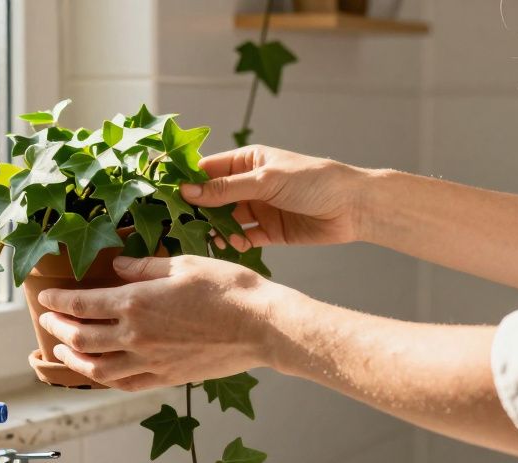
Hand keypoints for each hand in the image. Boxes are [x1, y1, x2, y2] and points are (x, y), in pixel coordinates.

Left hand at [36, 255, 288, 390]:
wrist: (262, 326)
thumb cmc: (228, 288)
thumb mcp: (184, 264)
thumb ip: (144, 267)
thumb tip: (117, 266)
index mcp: (137, 302)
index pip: (82, 304)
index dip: (58, 301)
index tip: (45, 298)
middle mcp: (136, 335)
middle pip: (81, 337)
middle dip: (58, 329)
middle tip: (48, 322)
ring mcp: (150, 361)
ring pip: (97, 368)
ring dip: (74, 359)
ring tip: (63, 350)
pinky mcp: (167, 377)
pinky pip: (125, 384)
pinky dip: (105, 379)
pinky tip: (99, 372)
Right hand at [181, 145, 373, 250]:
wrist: (353, 206)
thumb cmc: (313, 180)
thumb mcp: (265, 180)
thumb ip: (225, 189)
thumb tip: (186, 191)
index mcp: (247, 161)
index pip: (207, 169)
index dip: (186, 180)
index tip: (164, 194)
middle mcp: (249, 184)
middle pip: (212, 198)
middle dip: (197, 210)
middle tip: (178, 223)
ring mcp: (259, 208)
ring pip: (226, 220)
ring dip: (215, 229)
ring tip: (205, 237)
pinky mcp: (269, 232)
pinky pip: (243, 238)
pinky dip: (235, 242)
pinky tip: (231, 245)